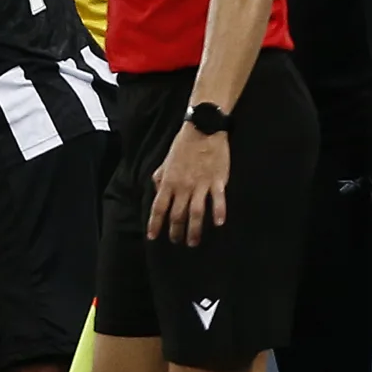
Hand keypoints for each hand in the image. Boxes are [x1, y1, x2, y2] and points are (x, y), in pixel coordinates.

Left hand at [147, 122, 231, 246]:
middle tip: (176, 242)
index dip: (155, 223)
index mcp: (169, 181)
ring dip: (194, 229)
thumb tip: (158, 191)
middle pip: (177, 214)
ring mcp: (201, 184)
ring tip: (193, 241)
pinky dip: (218, 212)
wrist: (203, 129)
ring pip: (196, 212)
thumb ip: (161, 178)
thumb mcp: (166, 161)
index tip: (152, 236)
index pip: (159, 207)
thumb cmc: (183, 145)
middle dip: (175, 231)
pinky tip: (218, 224)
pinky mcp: (217, 181)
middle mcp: (183, 186)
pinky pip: (218, 200)